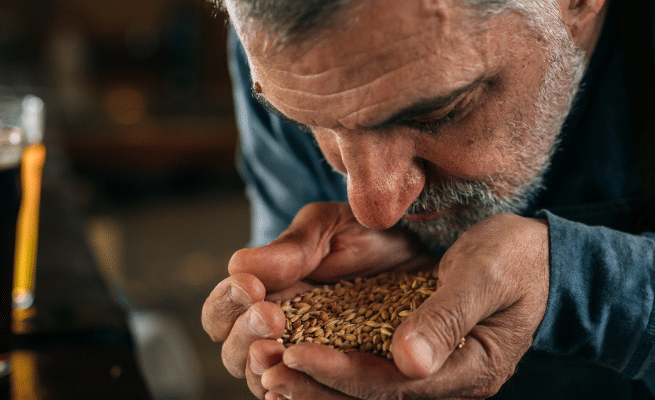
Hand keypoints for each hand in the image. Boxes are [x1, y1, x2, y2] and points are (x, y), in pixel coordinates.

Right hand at [201, 202, 436, 398]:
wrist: (432, 248)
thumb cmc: (375, 233)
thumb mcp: (330, 229)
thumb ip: (289, 249)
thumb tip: (239, 266)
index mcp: (267, 296)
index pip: (222, 314)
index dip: (225, 305)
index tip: (249, 286)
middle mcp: (282, 336)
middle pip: (236, 355)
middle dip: (244, 337)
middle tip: (270, 317)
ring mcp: (313, 364)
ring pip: (270, 383)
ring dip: (268, 369)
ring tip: (278, 351)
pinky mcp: (352, 381)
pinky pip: (318, 397)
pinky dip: (302, 395)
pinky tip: (294, 387)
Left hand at [259, 213, 550, 398]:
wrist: (540, 258)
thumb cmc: (516, 257)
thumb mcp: (485, 273)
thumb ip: (447, 315)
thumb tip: (409, 361)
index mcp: (469, 369)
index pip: (392, 384)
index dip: (340, 373)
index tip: (295, 353)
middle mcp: (446, 384)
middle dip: (316, 390)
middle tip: (265, 372)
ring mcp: (432, 376)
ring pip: (365, 394)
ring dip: (316, 387)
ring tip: (267, 373)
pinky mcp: (418, 361)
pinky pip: (369, 376)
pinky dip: (331, 372)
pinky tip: (295, 363)